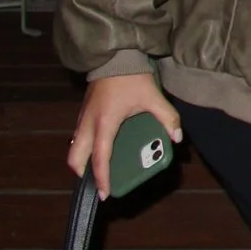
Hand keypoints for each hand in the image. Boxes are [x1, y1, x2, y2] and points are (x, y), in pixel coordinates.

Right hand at [69, 72, 181, 199]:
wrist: (115, 55)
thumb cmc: (131, 76)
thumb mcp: (153, 97)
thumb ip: (167, 117)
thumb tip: (176, 136)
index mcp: (104, 123)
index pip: (100, 158)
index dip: (102, 178)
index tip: (105, 193)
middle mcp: (88, 124)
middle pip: (75, 158)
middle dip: (83, 174)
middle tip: (98, 182)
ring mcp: (83, 118)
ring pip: (74, 148)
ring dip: (82, 161)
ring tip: (98, 169)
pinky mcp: (84, 112)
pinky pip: (79, 137)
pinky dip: (84, 148)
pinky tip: (100, 148)